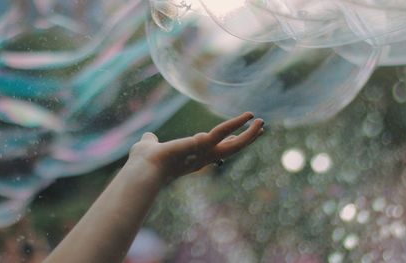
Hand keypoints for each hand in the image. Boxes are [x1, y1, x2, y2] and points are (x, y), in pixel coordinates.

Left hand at [127, 112, 263, 179]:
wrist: (143, 169)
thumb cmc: (143, 162)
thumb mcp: (149, 147)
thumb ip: (151, 142)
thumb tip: (148, 137)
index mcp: (193, 159)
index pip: (216, 151)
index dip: (228, 144)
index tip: (237, 137)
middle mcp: (203, 158)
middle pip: (231, 149)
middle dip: (246, 139)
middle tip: (261, 129)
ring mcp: (205, 153)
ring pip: (235, 145)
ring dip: (249, 134)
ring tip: (262, 122)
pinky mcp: (203, 144)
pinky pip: (223, 132)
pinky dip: (237, 123)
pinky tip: (249, 116)